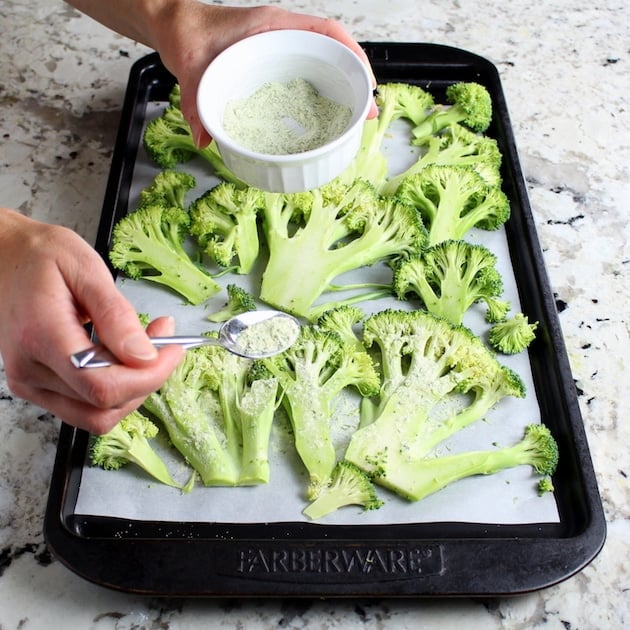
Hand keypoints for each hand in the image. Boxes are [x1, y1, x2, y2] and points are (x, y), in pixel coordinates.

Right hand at [0, 210, 183, 433]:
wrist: (1, 256)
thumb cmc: (40, 255)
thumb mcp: (86, 269)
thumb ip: (116, 316)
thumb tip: (145, 356)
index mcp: (41, 337)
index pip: (102, 387)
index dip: (148, 377)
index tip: (174, 348)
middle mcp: (30, 371)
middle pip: (103, 407)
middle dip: (146, 380)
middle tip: (165, 340)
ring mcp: (30, 382)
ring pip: (96, 415)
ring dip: (133, 388)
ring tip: (146, 347)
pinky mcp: (36, 385)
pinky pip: (84, 406)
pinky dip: (115, 388)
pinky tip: (124, 356)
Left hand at [150, 2, 378, 146]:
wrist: (176, 26)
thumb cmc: (188, 33)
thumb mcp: (191, 66)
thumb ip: (196, 102)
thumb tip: (205, 139)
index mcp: (272, 26)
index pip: (327, 32)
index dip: (354, 54)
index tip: (367, 82)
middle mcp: (282, 37)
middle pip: (333, 52)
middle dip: (356, 80)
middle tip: (366, 113)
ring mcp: (280, 51)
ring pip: (322, 66)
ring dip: (341, 90)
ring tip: (353, 120)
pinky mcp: (273, 65)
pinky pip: (306, 76)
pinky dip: (320, 95)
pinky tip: (322, 119)